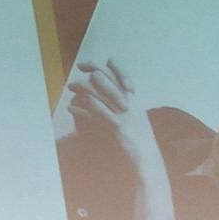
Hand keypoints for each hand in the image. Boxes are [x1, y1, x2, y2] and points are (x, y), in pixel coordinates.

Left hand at [66, 59, 160, 173]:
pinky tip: (71, 109)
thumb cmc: (140, 137)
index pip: (118, 71)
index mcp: (132, 97)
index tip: (85, 67)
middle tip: (75, 77)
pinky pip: (94, 111)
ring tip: (71, 89)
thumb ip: (125, 100)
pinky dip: (80, 109)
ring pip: (95, 92)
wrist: (147, 155)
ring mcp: (122, 112)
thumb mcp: (136, 113)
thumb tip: (107, 90)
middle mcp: (128, 101)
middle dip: (85, 74)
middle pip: (102, 77)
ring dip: (79, 88)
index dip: (99, 64)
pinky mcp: (115, 125)